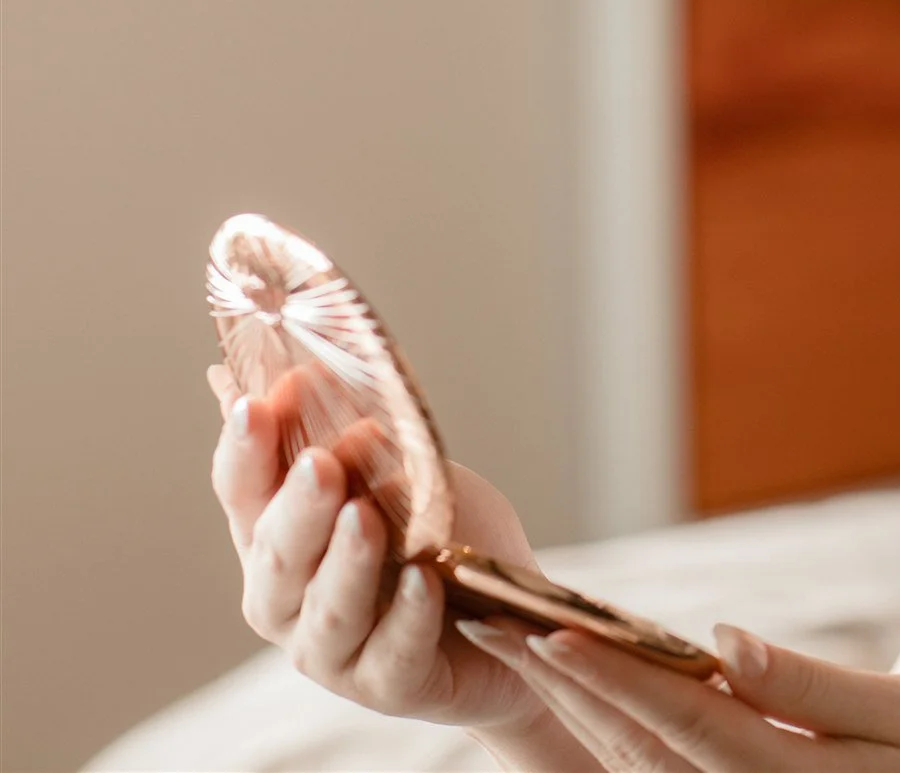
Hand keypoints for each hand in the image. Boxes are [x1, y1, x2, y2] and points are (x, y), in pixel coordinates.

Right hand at [205, 364, 550, 737]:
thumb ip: (346, 432)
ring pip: (326, 608)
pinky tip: (424, 581)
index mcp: (274, 535)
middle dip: (298, 506)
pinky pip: (391, 651)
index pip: (242, 489)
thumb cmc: (439, 538)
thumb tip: (290, 366)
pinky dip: (406, 616)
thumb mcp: (404, 471)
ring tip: (367, 516)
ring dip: (346, 560)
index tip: (257, 402)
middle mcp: (284, 597)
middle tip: (321, 462)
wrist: (507, 616)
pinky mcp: (386, 684)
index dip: (245, 448)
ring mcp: (330, 650)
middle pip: (278, 552)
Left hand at [458, 618, 899, 772]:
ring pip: (628, 762)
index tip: (547, 629)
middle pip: (631, 742)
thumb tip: (725, 642)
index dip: (609, 675)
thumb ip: (811, 686)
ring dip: (569, 701)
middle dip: (560, 680)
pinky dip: (606, 728)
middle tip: (492, 620)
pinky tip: (576, 689)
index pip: (679, 720)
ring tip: (515, 640)